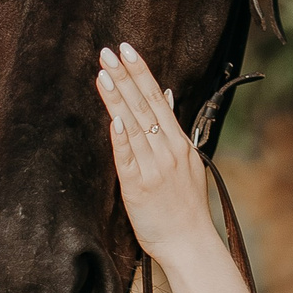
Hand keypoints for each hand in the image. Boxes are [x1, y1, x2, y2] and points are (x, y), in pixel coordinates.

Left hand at [96, 45, 215, 264]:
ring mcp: (154, 168)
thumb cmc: (185, 206)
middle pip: (144, 106)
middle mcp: (167, 151)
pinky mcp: (138, 187)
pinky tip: (114, 118)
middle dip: (124, 76)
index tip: (126, 50)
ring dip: (118, 98)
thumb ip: (173, 130)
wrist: (190, 243)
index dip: (140, 72)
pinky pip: (128, 158)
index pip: (157, 98)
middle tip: (108, 51)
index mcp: (178, 143)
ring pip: (133, 126)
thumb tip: (166, 95)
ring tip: (103, 74)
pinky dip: (121, 137)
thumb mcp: (187, 162)